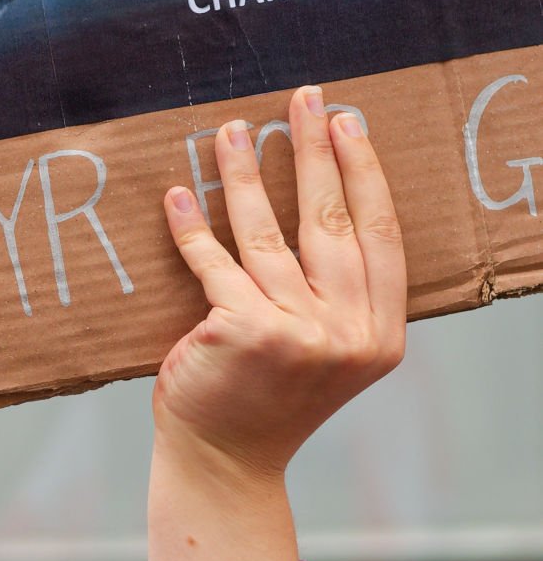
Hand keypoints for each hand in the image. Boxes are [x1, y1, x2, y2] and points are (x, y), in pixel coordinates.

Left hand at [147, 86, 405, 560]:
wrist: (225, 462)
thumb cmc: (268, 396)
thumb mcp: (328, 351)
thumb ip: (338, 295)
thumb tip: (326, 195)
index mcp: (380, 333)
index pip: (379, 234)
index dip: (364, 173)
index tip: (348, 123)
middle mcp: (347, 332)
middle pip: (330, 220)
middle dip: (314, 150)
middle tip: (303, 98)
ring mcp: (296, 333)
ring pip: (267, 232)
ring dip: (246, 172)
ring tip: (230, 129)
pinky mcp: (242, 331)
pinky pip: (213, 262)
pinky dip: (192, 225)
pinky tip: (180, 193)